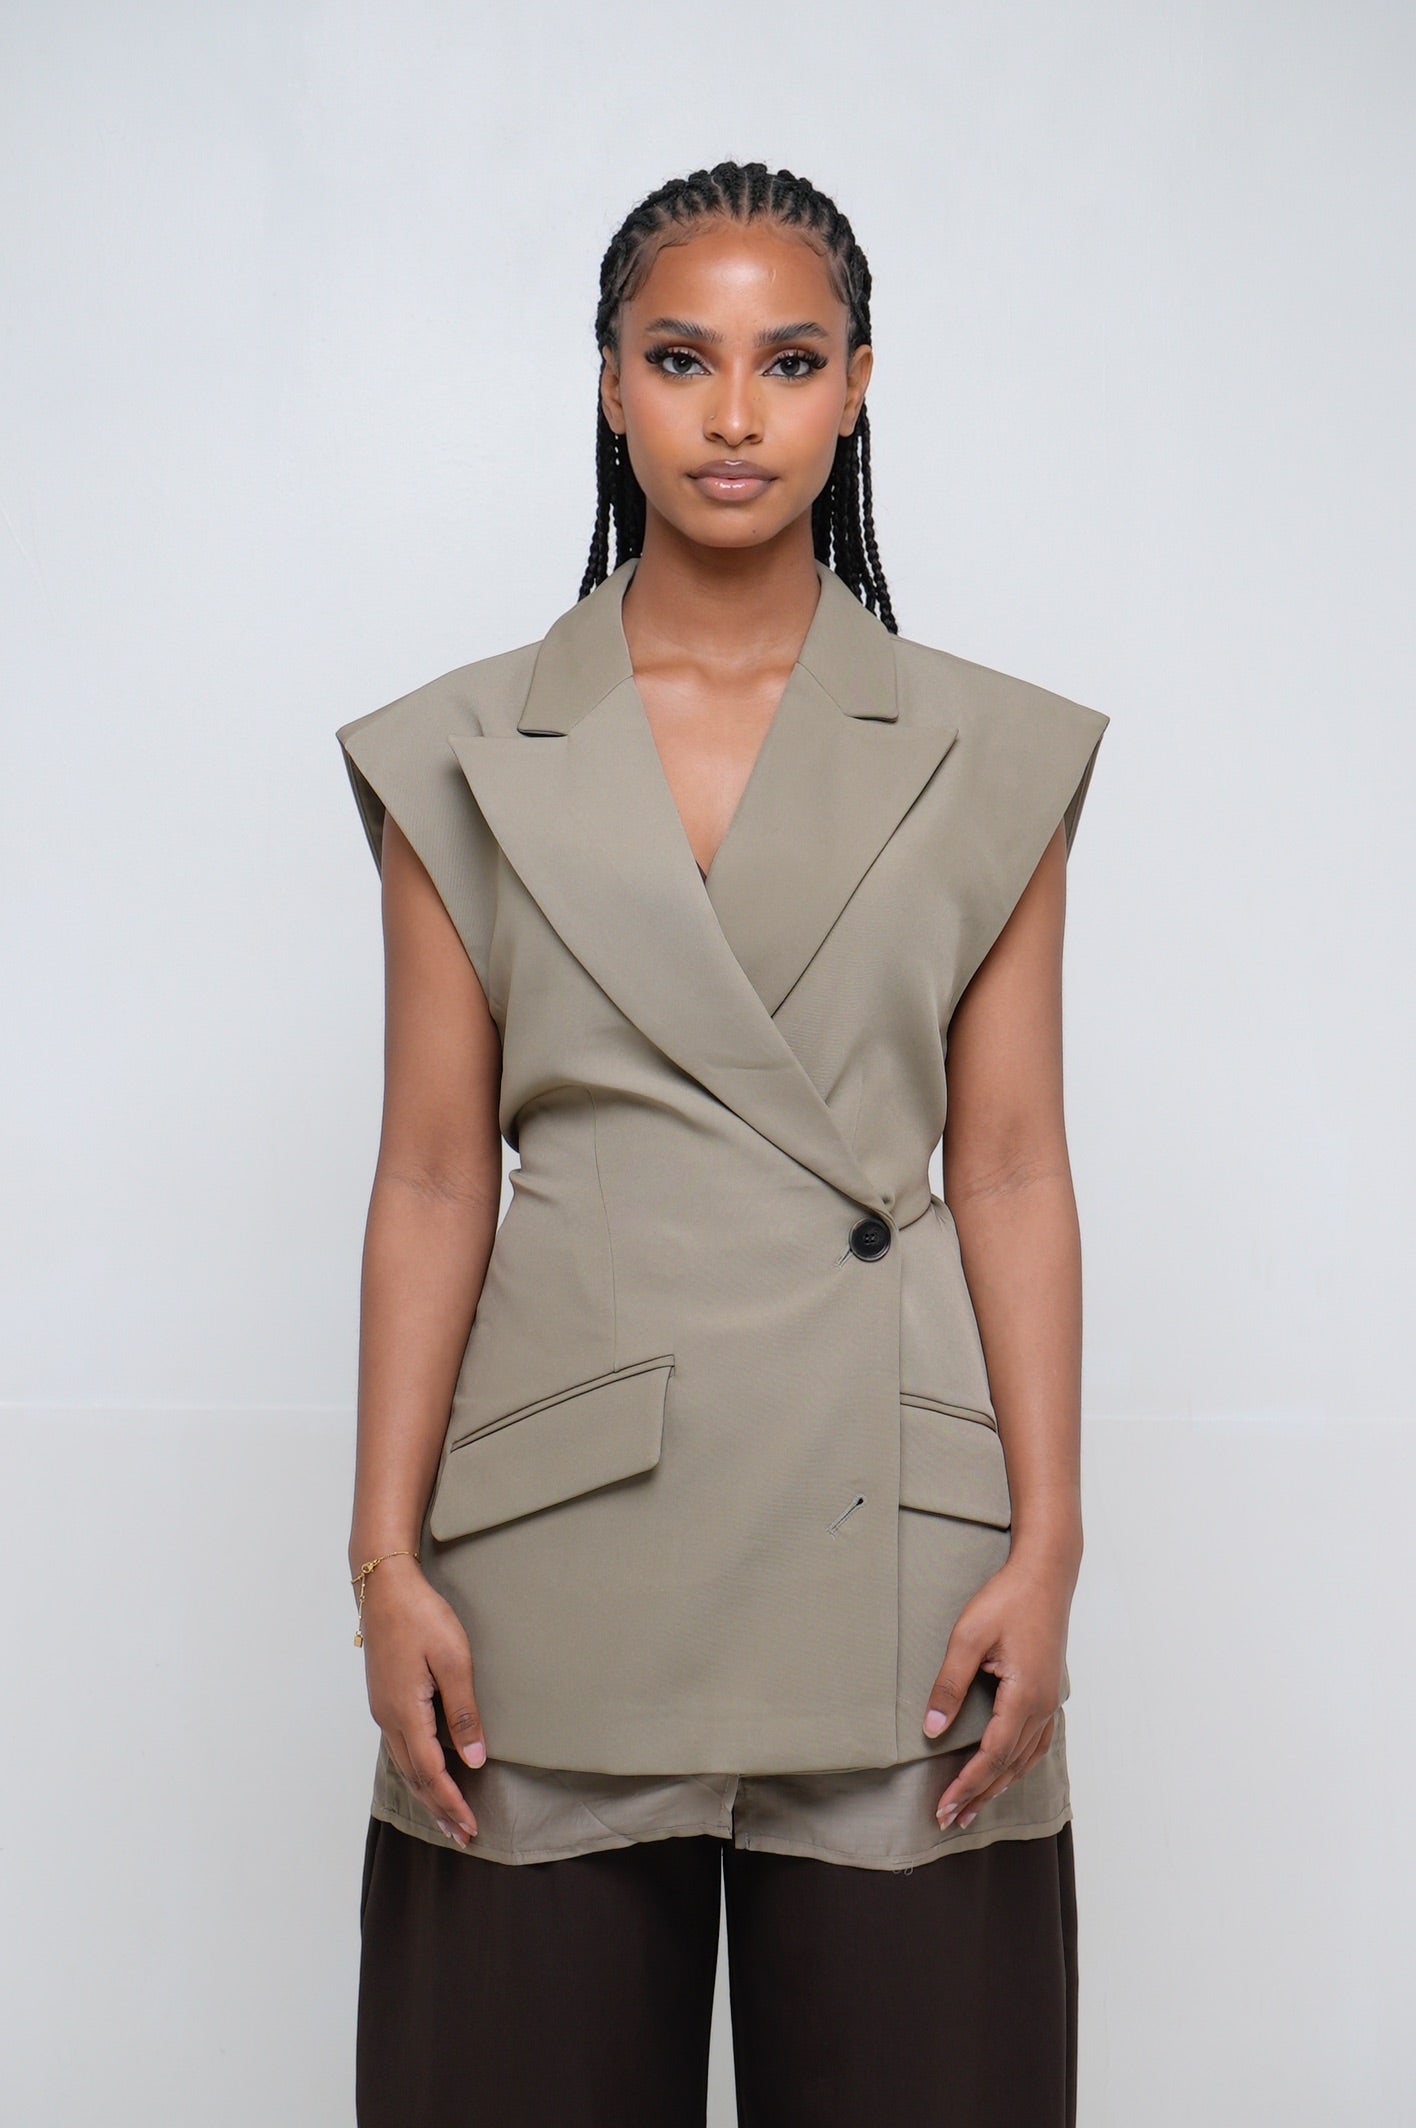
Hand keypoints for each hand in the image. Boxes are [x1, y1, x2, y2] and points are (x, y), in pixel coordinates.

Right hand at [356, 1555, 485, 1845]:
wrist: (384, 1587)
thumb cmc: (421, 1617)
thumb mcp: (452, 1659)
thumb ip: (463, 1710)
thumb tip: (474, 1757)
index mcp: (406, 1712)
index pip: (430, 1773)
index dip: (451, 1803)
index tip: (470, 1827)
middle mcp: (388, 1718)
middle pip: (414, 1778)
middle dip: (439, 1809)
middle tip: (462, 1836)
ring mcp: (383, 1710)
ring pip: (404, 1766)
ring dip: (427, 1794)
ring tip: (447, 1817)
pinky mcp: (384, 1699)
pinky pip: (399, 1749)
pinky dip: (416, 1772)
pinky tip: (426, 1775)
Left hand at [922, 1549, 1070, 1831]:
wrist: (1046, 1574)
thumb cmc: (1007, 1600)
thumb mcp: (968, 1637)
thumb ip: (949, 1684)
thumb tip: (931, 1729)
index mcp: (1025, 1696)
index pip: (992, 1756)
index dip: (967, 1785)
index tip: (943, 1808)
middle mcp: (1044, 1706)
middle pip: (1009, 1766)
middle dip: (978, 1795)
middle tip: (949, 1820)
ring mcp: (1051, 1701)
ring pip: (1026, 1759)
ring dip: (998, 1785)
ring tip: (973, 1808)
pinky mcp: (1050, 1693)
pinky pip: (1036, 1743)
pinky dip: (1018, 1765)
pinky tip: (1005, 1772)